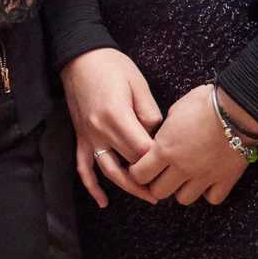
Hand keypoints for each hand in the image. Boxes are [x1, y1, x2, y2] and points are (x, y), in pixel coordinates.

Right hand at [63, 48, 162, 207]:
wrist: (79, 57)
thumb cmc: (112, 66)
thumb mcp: (139, 84)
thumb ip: (150, 114)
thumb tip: (156, 137)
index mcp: (117, 117)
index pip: (143, 150)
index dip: (161, 160)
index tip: (178, 164)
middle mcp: (100, 131)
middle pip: (129, 164)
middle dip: (151, 178)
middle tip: (173, 186)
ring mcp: (88, 136)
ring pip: (109, 172)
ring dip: (129, 188)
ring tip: (149, 198)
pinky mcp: (80, 137)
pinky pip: (83, 167)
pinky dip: (92, 187)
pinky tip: (103, 202)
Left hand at [125, 82, 257, 207]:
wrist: (238, 109)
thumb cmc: (204, 103)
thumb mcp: (175, 111)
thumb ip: (165, 131)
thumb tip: (162, 139)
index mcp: (164, 149)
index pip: (139, 175)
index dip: (138, 172)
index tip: (142, 167)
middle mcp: (181, 167)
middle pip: (158, 192)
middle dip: (157, 183)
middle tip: (163, 173)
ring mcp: (204, 176)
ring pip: (183, 199)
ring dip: (182, 189)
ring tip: (186, 177)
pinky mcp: (225, 180)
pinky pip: (211, 199)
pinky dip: (208, 192)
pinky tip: (208, 180)